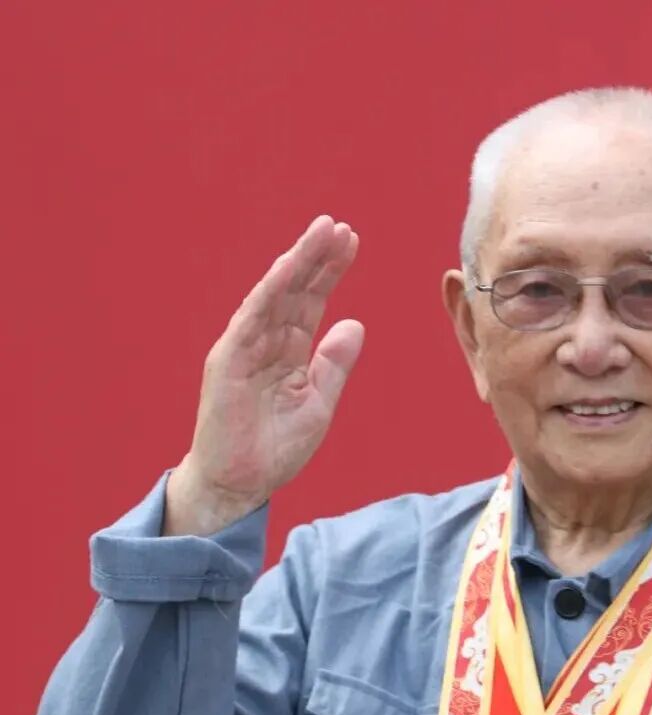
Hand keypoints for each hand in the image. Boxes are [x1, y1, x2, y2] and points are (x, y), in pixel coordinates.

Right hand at [164, 215, 362, 534]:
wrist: (241, 484)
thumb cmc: (275, 449)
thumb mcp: (318, 403)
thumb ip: (334, 364)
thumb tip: (355, 323)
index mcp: (289, 352)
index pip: (311, 302)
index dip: (330, 272)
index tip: (351, 242)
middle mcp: (266, 343)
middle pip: (295, 290)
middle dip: (317, 257)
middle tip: (340, 226)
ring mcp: (244, 348)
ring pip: (274, 296)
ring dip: (297, 262)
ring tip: (322, 232)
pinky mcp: (227, 360)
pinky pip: (251, 319)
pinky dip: (270, 292)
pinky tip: (289, 268)